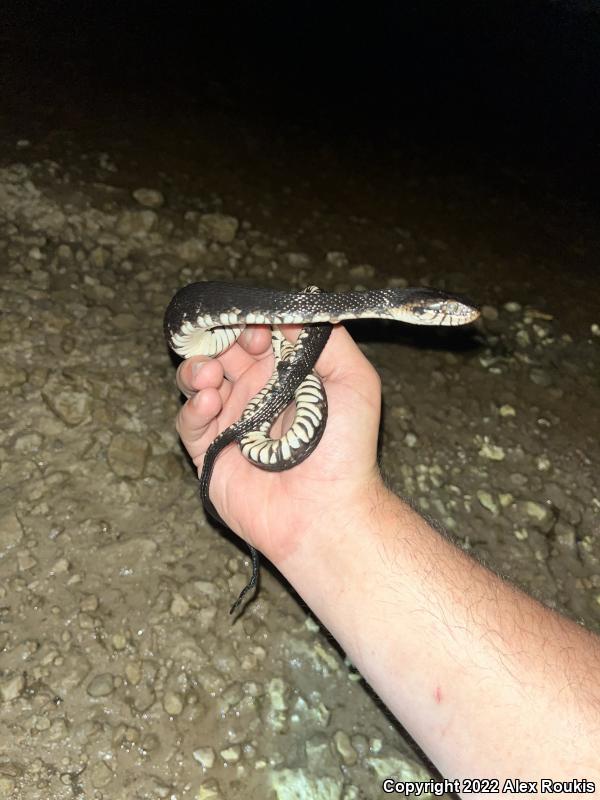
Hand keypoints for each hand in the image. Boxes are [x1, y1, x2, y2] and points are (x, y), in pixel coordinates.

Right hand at [174, 323, 384, 567]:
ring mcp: (232, 422)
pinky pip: (190, 421)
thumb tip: (291, 311)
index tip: (254, 328)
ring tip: (210, 374)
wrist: (326, 511)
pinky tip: (210, 403)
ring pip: (199, 380)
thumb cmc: (345, 449)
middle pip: (222, 352)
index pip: (257, 335)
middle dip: (217, 340)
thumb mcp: (355, 382)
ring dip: (198, 368)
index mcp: (286, 375)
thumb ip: (328, 340)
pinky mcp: (211, 452)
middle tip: (224, 344)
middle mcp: (256, 394)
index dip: (249, 324)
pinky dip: (193, 407)